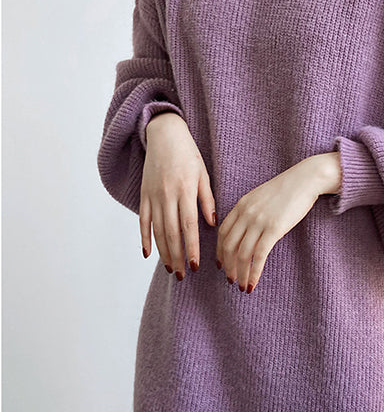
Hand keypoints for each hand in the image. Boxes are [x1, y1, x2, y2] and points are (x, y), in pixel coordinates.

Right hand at [140, 112, 216, 278]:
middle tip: (184, 275)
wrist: (164, 135)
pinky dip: (144, 238)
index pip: (189, 226)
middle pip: (172, 233)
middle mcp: (167, 195)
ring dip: (164, 252)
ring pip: (157, 230)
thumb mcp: (203, 174)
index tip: (196, 266)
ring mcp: (153, 196)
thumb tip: (211, 223)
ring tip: (171, 268)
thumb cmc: (188, 155)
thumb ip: (207, 200)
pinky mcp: (143, 195)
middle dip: (178, 257)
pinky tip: (148, 253)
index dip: (192, 248)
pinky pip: (143, 221)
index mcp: (185, 191)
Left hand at [215, 156, 324, 292]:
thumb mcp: (261, 197)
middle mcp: (246, 213)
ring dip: (240, 273)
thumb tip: (247, 231)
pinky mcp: (274, 229)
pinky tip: (253, 283)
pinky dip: (254, 272)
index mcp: (241, 205)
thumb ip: (250, 212)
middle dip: (228, 266)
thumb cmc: (288, 189)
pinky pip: (258, 255)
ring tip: (242, 285)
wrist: (306, 179)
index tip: (221, 264)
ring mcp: (259, 221)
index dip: (220, 251)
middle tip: (231, 279)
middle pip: (228, 245)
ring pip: (242, 254)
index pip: (222, 232)